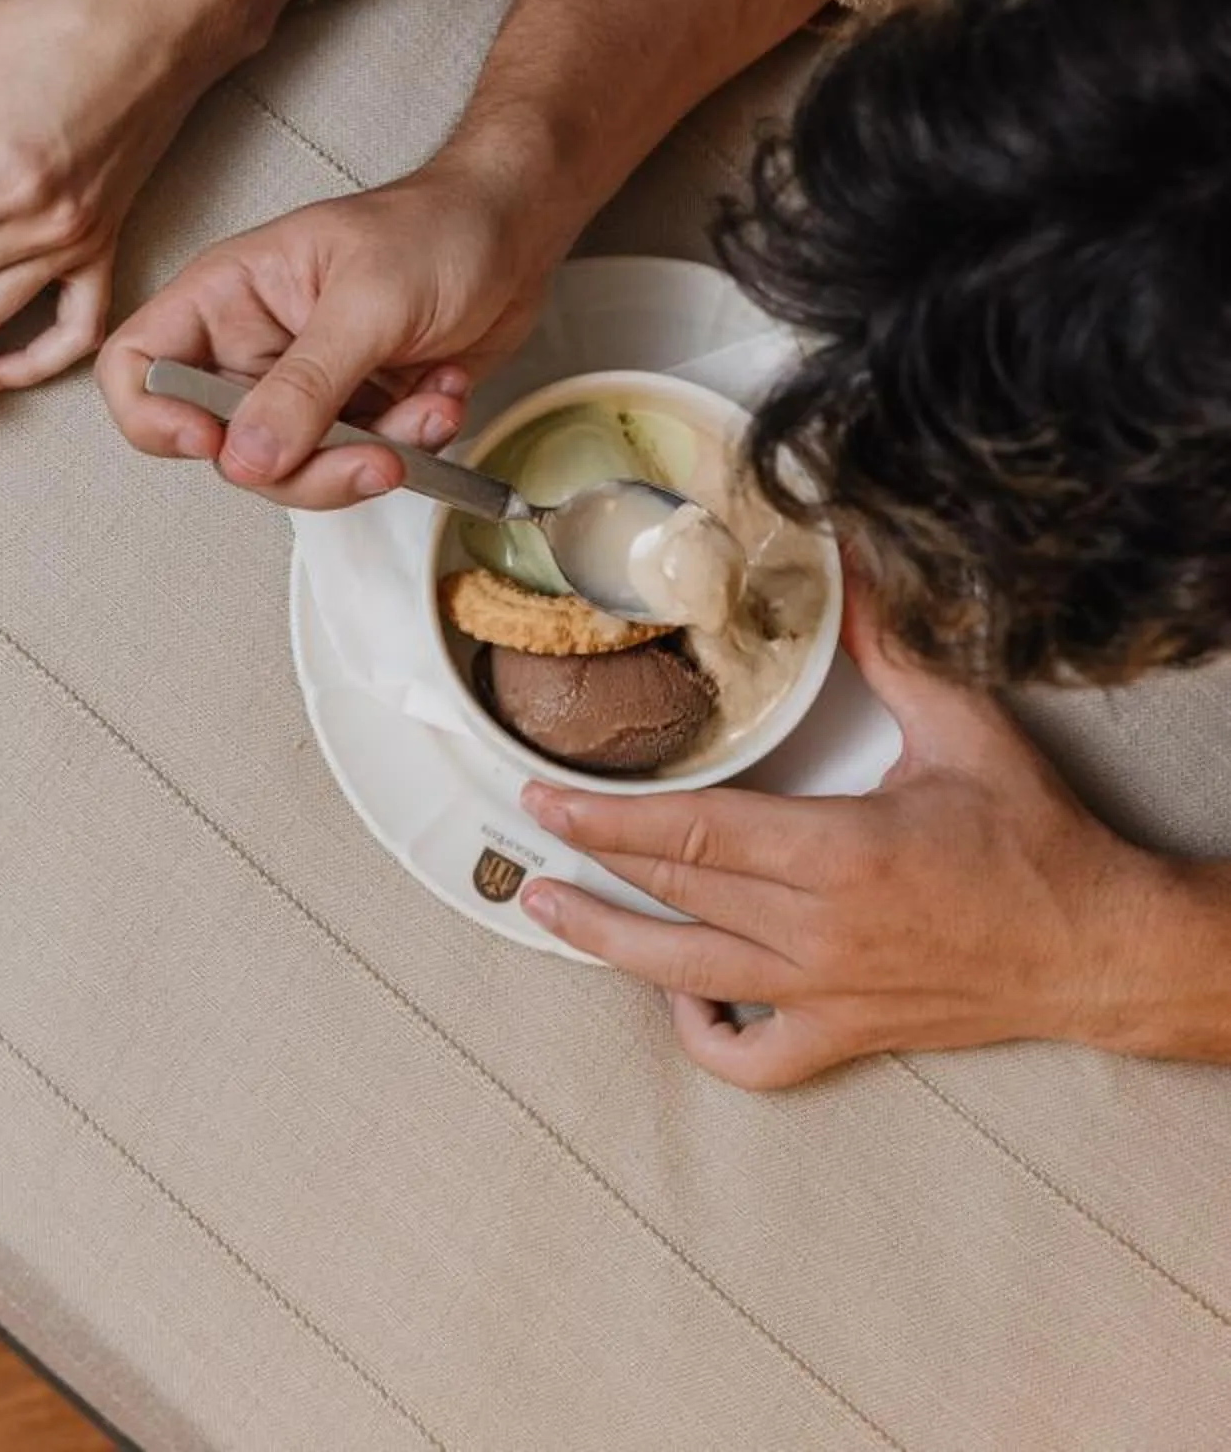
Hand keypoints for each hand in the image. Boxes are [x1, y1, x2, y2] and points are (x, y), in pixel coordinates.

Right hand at [99, 152, 561, 508]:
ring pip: (295, 470)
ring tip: (430, 410)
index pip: (138, 365)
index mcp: (227, 294)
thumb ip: (305, 385)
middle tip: (372, 454)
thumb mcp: (368, 301)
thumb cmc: (438, 227)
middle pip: (225, 447)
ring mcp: (303, 385)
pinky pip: (357, 462)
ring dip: (372, 454)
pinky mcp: (354, 411)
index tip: (212, 441)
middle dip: (306, 465)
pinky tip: (442, 392)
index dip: (154, 415)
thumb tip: (244, 458)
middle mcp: (252, 345)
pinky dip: (410, 443)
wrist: (516, 230)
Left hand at [516, 589, 1172, 1085]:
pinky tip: (676, 998)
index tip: (543, 792)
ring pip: (690, 978)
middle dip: (588, 860)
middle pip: (674, 895)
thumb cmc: (1036, 843)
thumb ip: (892, 647)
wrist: (1097, 949)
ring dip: (608, 945)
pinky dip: (706, 1037)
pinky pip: (757, 1056)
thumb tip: (853, 565)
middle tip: (524, 831)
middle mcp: (819, 933)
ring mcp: (828, 993)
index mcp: (838, 855)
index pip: (692, 834)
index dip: (608, 816)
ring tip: (546, 909)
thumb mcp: (962, 726)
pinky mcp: (849, 1034)